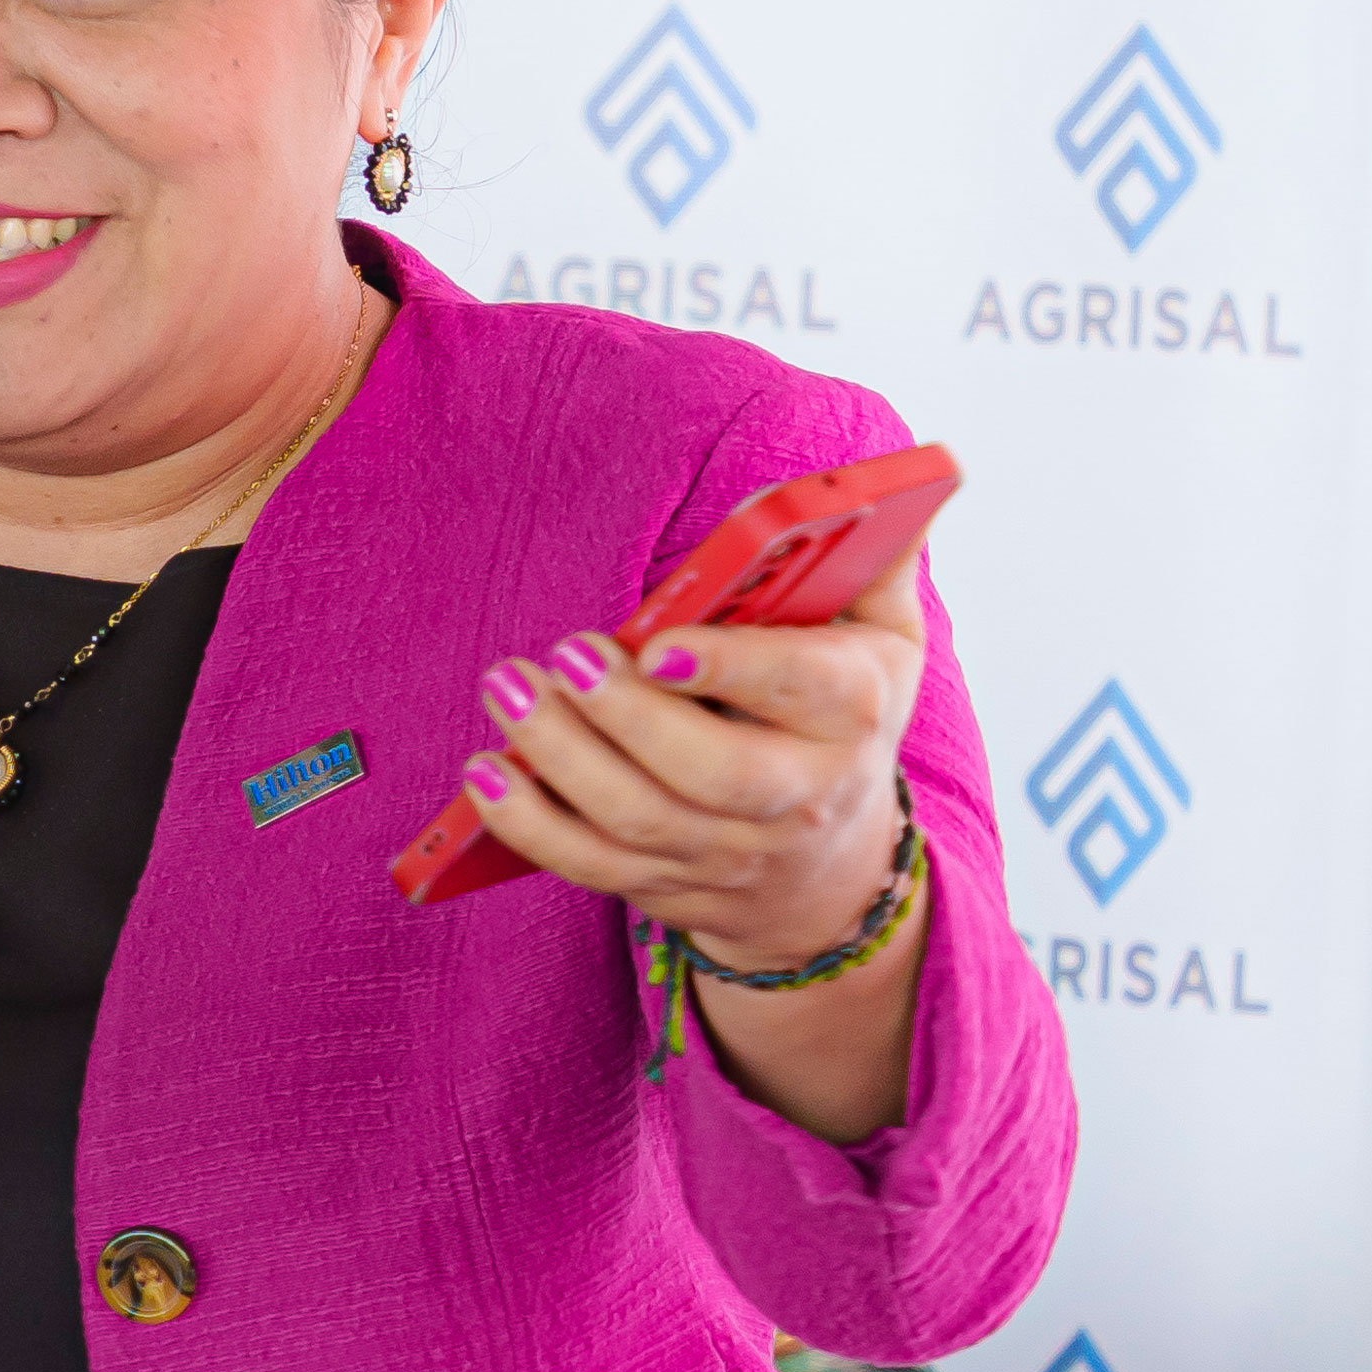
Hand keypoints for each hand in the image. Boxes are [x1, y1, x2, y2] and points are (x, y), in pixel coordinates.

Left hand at [459, 572, 925, 970]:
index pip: (801, 690)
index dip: (730, 668)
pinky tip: (487, 774)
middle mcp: (799, 796)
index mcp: (852, 714)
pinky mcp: (670, 886)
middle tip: (562, 656)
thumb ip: (875, 555)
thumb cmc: (843, 719)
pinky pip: (593, 867)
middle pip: (712, 772)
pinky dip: (531, 827)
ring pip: (640, 820)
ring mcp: (731, 853)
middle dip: (627, 717)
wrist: (830, 871)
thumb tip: (870, 484)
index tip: (659, 642)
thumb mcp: (885, 637)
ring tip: (509, 689)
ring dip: (562, 758)